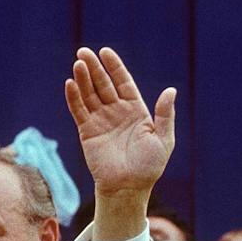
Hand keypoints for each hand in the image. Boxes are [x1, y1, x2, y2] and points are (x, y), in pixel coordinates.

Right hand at [63, 46, 174, 199]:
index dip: (114, 67)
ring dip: (83, 78)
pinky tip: (70, 83)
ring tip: (77, 63)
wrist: (128, 188)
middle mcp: (116, 112)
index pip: (123, 82)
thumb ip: (165, 114)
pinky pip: (79, 111)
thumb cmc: (149, 167)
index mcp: (136, 110)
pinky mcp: (87, 132)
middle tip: (84, 52)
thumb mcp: (163, 139)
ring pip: (89, 94)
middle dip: (94, 68)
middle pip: (103, 84)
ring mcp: (101, 121)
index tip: (105, 52)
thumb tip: (171, 90)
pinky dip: (74, 98)